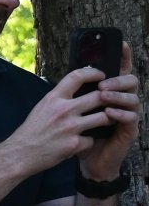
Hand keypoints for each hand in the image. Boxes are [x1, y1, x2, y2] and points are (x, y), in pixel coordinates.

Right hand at [6, 65, 127, 175]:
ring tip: (105, 121)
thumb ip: (59, 99)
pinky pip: (91, 140)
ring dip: (107, 119)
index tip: (101, 76)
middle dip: (109, 98)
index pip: (78, 76)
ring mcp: (70, 128)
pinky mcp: (73, 144)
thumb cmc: (30, 132)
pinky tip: (81, 144)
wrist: (18, 155)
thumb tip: (76, 89)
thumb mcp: (41, 108)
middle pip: (99, 96)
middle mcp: (63, 110)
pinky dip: (88, 142)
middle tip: (112, 101)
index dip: (94, 73)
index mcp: (53, 98)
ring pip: (103, 117)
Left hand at [79, 41, 140, 180]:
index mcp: (110, 93)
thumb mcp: (74, 112)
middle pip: (130, 81)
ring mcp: (127, 115)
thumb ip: (78, 95)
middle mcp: (122, 101)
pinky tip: (110, 113)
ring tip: (104, 96)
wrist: (85, 161)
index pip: (120, 71)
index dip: (124, 57)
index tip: (122, 44)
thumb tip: (72, 74)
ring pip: (132, 98)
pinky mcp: (129, 131)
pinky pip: (130, 118)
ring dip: (118, 95)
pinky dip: (120, 114)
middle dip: (117, 79)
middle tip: (102, 84)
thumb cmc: (79, 135)